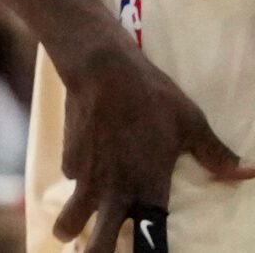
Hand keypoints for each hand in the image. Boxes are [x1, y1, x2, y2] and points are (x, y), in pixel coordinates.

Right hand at [54, 39, 253, 252]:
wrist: (101, 69)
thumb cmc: (152, 97)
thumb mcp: (190, 123)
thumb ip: (215, 154)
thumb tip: (248, 171)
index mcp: (149, 188)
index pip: (149, 238)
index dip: (148, 252)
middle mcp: (115, 190)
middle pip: (100, 240)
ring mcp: (87, 175)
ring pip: (72, 215)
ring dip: (70, 225)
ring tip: (66, 233)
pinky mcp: (68, 155)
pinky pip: (72, 178)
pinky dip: (77, 180)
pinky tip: (82, 171)